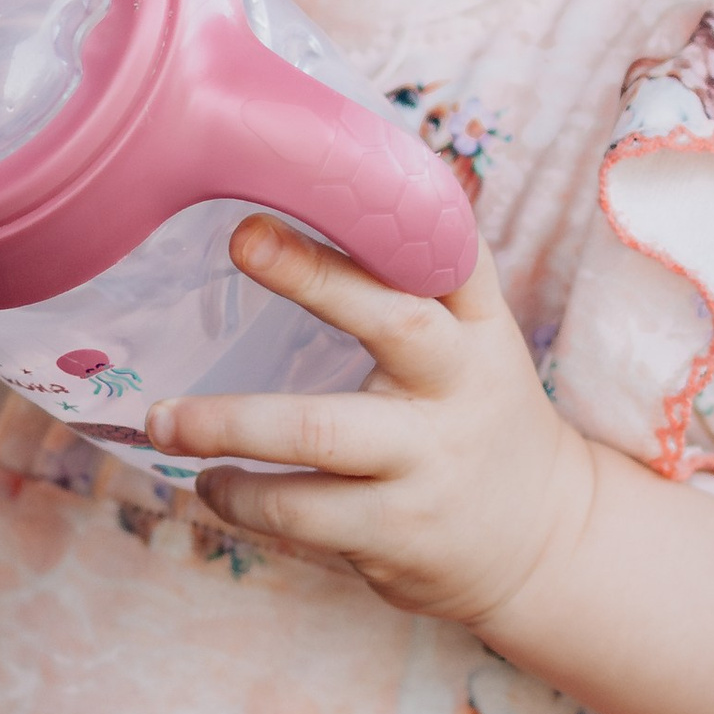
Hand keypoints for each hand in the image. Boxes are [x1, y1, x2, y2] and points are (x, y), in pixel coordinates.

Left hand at [146, 217, 597, 629]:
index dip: (383, 216)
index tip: (299, 192)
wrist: (546, 540)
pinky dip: (242, 497)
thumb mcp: (478, 337)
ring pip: (319, 437)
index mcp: (473, 330)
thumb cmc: (480, 410)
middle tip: (240, 242)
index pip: (438, 257)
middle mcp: (457, 388)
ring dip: (228, 425)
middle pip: (390, 324)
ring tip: (167, 421)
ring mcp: (426, 466)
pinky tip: (212, 482)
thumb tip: (348, 172)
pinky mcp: (393, 535)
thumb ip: (425, 270)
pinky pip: (300, 514)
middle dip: (312, 279)